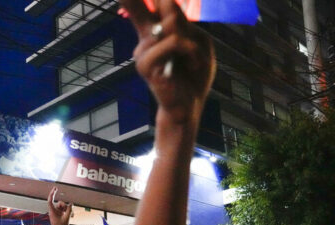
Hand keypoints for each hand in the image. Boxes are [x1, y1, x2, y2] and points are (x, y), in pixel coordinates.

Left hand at [47, 188, 72, 224]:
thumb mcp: (66, 218)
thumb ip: (69, 210)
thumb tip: (71, 203)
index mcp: (52, 211)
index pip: (50, 200)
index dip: (52, 193)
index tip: (55, 188)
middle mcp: (54, 210)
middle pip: (60, 203)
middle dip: (65, 206)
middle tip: (68, 209)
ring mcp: (57, 212)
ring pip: (63, 206)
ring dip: (67, 209)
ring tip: (70, 215)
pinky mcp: (59, 213)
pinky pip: (64, 209)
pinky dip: (67, 211)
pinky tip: (71, 215)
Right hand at [121, 0, 214, 123]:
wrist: (189, 104)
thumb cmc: (193, 73)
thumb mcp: (198, 42)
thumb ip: (182, 23)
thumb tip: (167, 10)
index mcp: (157, 29)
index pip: (142, 4)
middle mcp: (145, 37)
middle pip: (137, 5)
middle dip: (136, 5)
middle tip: (144, 12)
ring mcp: (142, 50)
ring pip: (172, 24)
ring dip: (191, 40)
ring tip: (192, 60)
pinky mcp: (144, 64)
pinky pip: (174, 41)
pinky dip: (190, 51)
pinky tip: (189, 66)